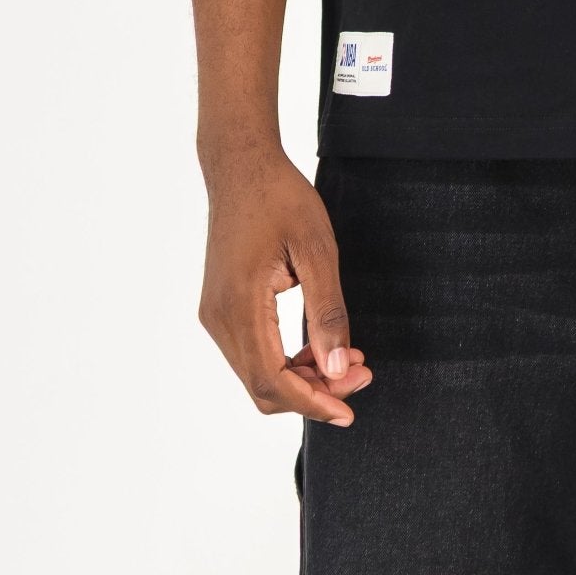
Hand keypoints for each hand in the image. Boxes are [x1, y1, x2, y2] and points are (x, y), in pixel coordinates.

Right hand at [197, 138, 372, 422]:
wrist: (241, 165)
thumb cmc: (282, 198)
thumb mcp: (317, 250)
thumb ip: (327, 312)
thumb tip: (336, 370)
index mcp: (240, 305)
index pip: (272, 380)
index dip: (313, 403)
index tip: (350, 411)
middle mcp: (218, 318)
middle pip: (263, 385)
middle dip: (314, 391)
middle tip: (361, 373)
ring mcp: (215, 314)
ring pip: (257, 373)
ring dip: (302, 376)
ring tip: (348, 359)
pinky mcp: (220, 306)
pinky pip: (252, 351)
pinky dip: (286, 359)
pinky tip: (319, 346)